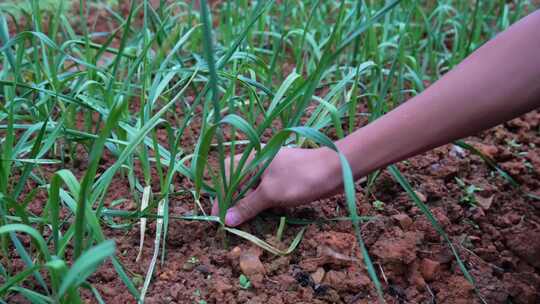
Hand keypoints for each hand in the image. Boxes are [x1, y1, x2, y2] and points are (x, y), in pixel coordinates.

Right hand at [212, 147, 340, 225]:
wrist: (336, 170)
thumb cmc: (300, 177)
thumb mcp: (270, 194)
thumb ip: (247, 206)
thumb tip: (227, 219)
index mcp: (252, 159)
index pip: (226, 176)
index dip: (221, 197)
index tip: (219, 217)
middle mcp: (259, 162)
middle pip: (238, 183)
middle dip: (235, 203)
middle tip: (232, 223)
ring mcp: (273, 171)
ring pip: (253, 189)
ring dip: (250, 205)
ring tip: (246, 222)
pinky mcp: (284, 180)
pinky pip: (267, 192)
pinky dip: (264, 203)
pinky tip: (264, 214)